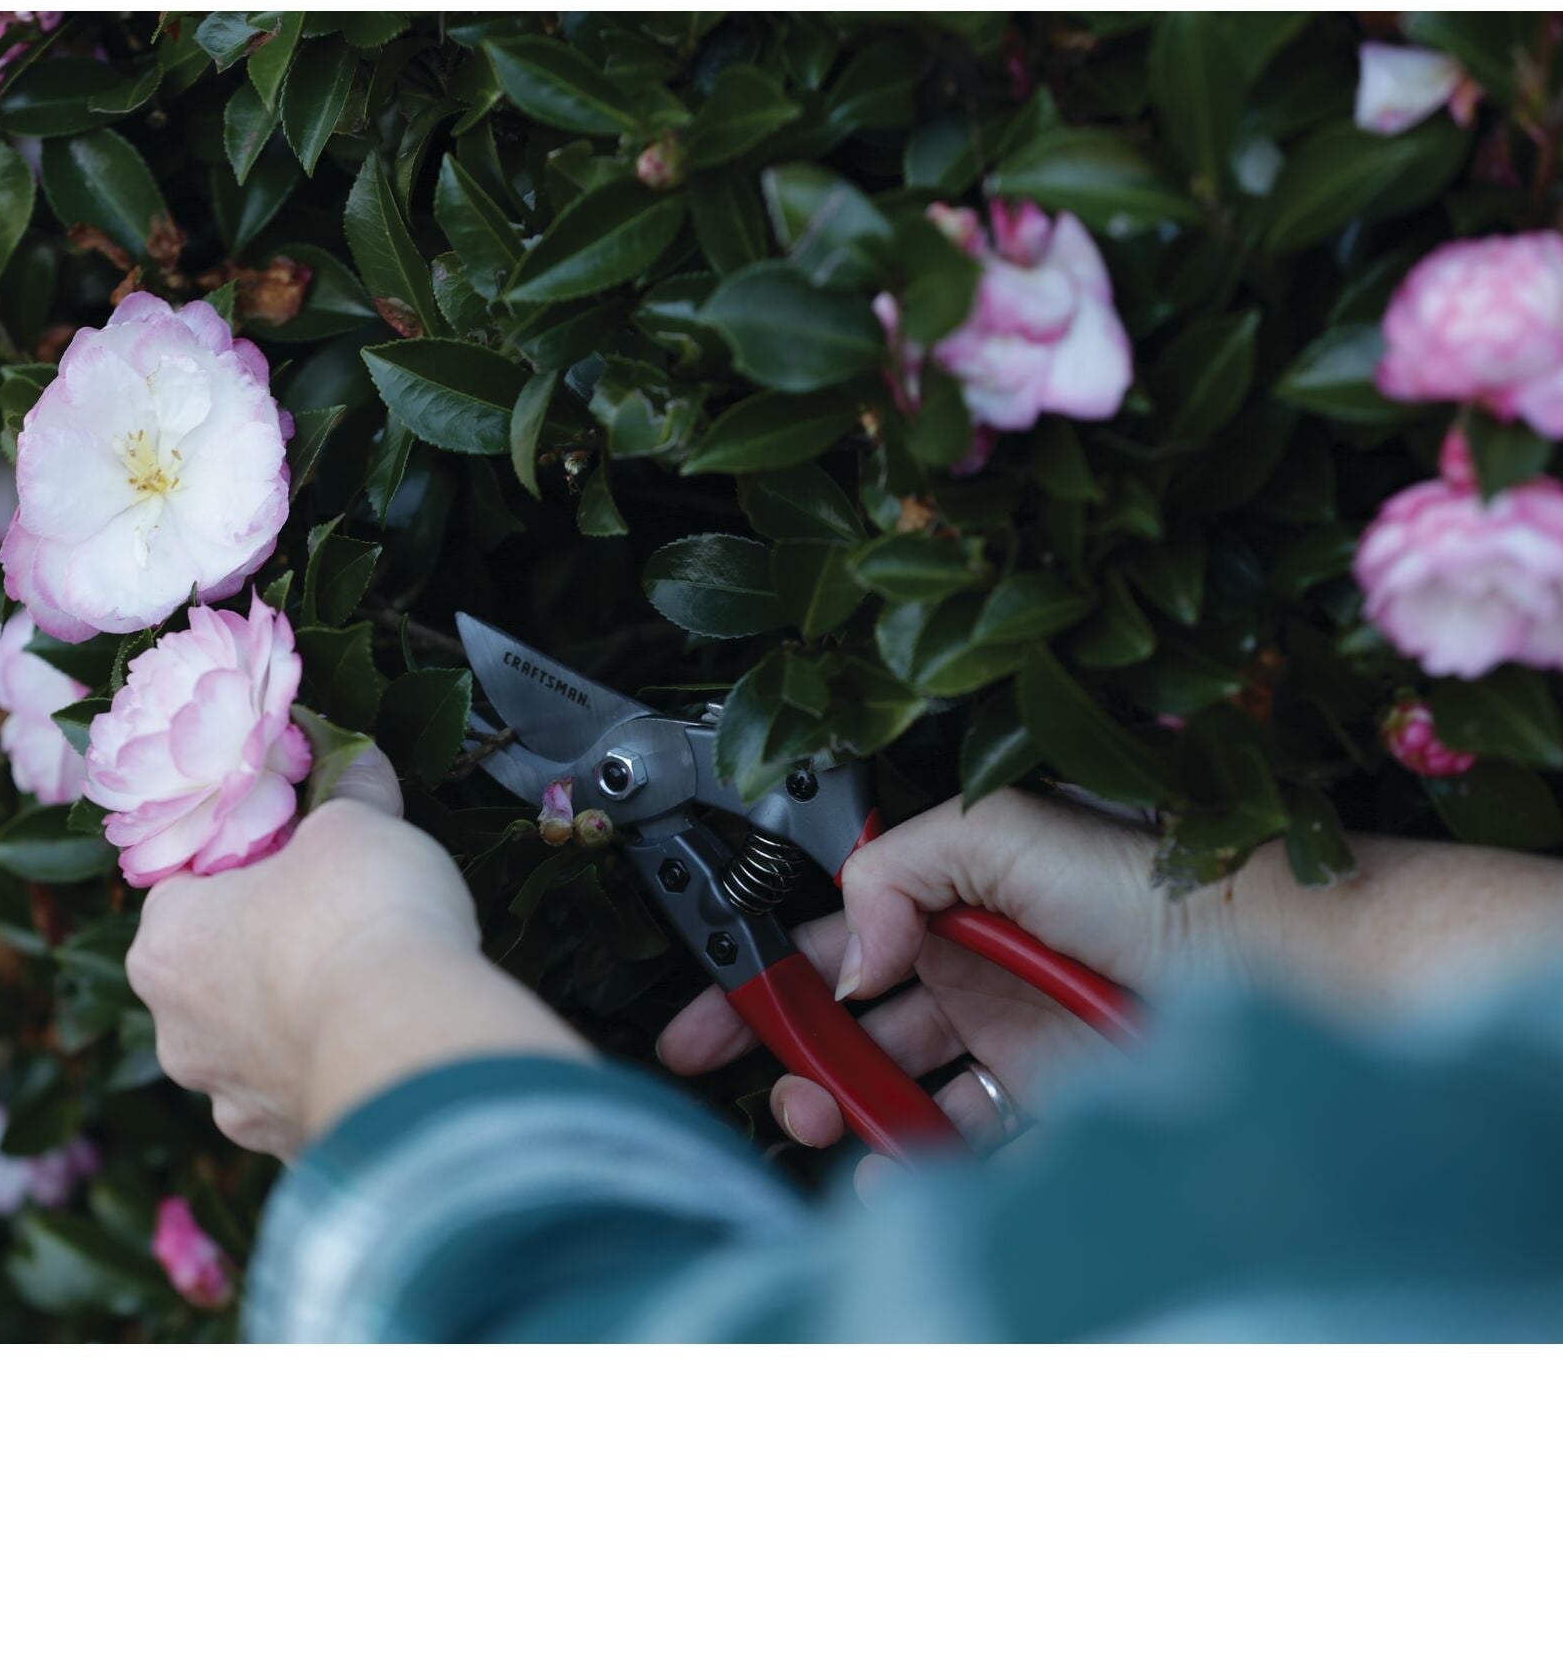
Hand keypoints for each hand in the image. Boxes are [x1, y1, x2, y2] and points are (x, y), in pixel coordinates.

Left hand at [127, 749, 584, 1157]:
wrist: (409, 1042)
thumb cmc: (359, 915)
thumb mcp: (356, 821)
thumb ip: (347, 790)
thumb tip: (356, 761)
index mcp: (165, 941)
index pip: (185, 890)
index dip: (243, 868)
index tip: (296, 857)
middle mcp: (175, 1030)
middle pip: (214, 972)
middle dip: (268, 949)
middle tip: (337, 919)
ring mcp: (229, 1100)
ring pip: (256, 1045)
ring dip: (299, 1020)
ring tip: (370, 988)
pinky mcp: (286, 1145)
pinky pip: (304, 1095)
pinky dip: (333, 1069)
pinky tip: (381, 1043)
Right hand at [656, 791, 1249, 1180]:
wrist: (1287, 967)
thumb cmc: (1162, 883)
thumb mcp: (1013, 832)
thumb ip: (903, 867)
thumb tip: (849, 948)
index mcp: (956, 891)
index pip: (838, 933)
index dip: (767, 972)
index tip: (711, 1015)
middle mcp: (975, 962)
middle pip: (856, 1017)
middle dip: (793, 1051)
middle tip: (763, 1084)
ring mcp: (1011, 1036)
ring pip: (901, 1084)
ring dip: (847, 1108)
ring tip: (818, 1124)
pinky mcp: (1054, 1102)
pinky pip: (968, 1141)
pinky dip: (918, 1160)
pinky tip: (889, 1167)